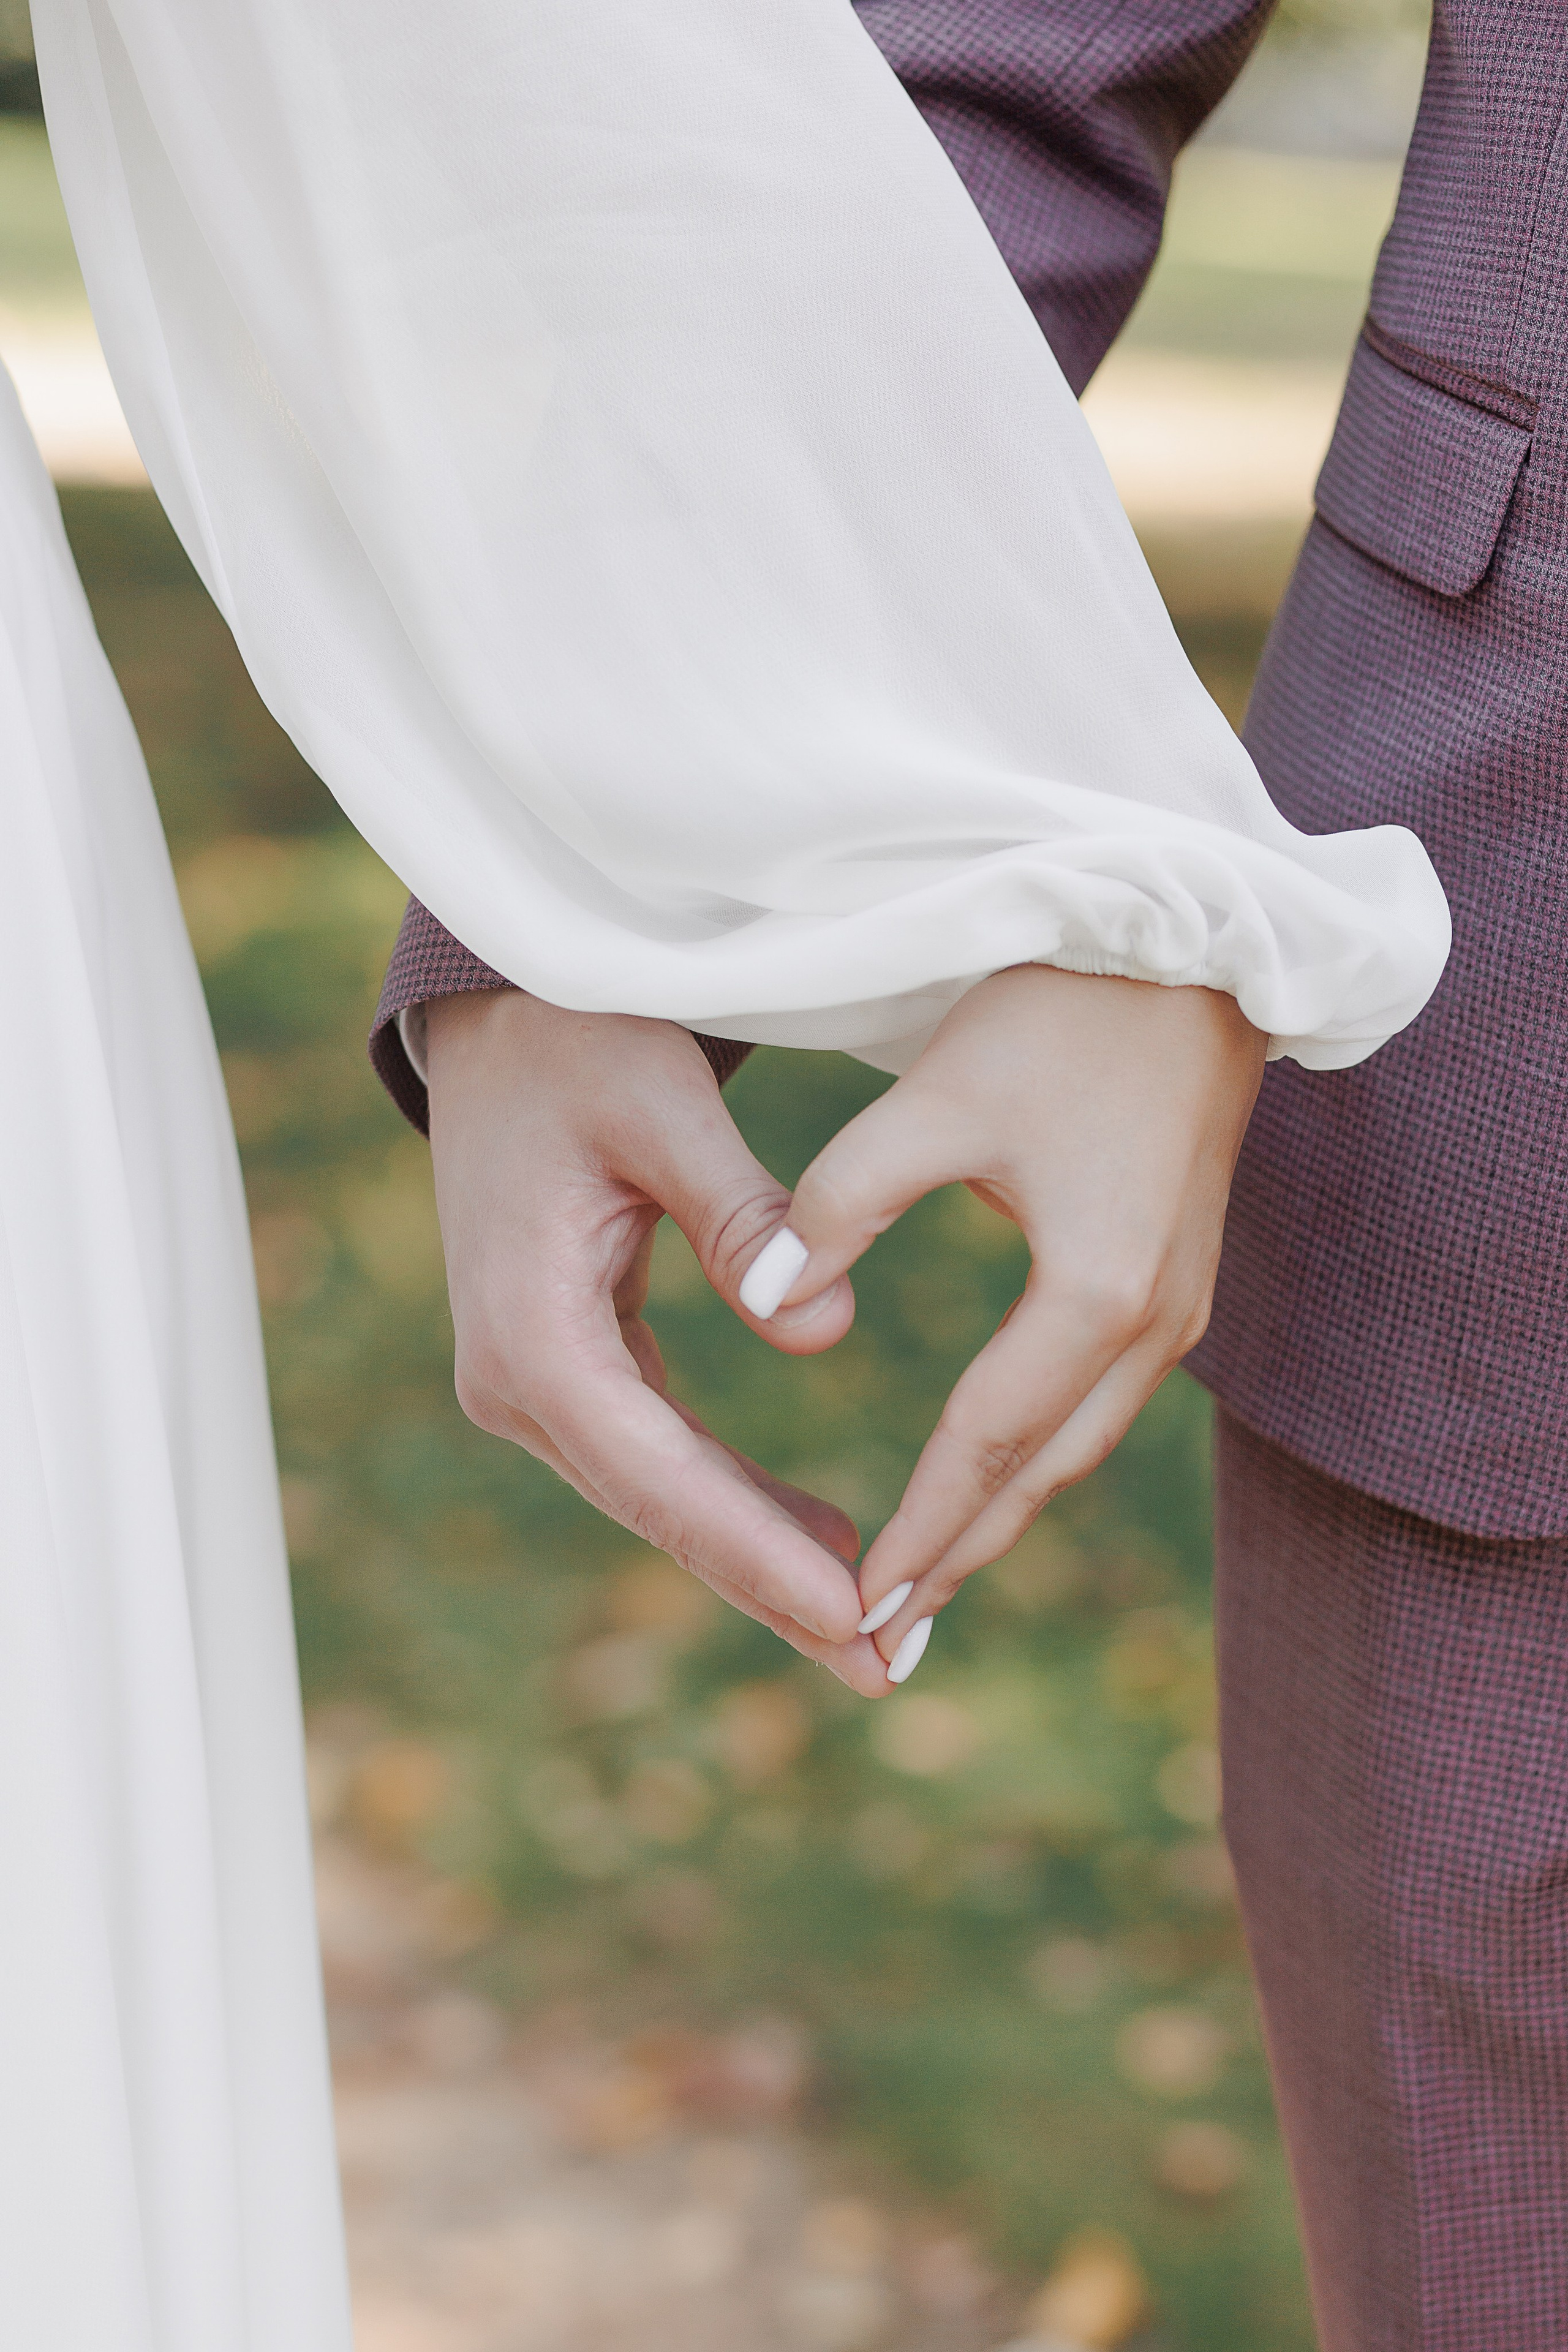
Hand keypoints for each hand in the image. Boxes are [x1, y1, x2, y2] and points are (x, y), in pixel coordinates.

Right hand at [423, 989, 891, 1694]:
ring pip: (663, 1497)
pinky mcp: (567, 1368)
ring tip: (871, 1630)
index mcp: (531, 1334)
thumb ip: (739, 1217)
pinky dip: (737, 1502)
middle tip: (884, 1671)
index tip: (854, 1615)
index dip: (757, 1552)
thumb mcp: (661, 1108)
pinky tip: (819, 1540)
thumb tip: (828, 1335)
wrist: (503, 1020)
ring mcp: (535, 1383)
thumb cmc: (581, 1044)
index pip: (661, 1472)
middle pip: (661, 1511)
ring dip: (762, 1560)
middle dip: (772, 1592)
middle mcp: (516, 1381)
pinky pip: (660, 1456)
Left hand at [755, 966, 1266, 1679]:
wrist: (1193, 947)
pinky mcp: (1175, 1275)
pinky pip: (1100, 1400)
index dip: (916, 1531)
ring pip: (1077, 1444)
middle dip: (960, 1558)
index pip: (984, 1447)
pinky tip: (994, 1475)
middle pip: (1043, 1474)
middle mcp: (1152, 1321)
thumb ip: (839, 1205)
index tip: (854, 1609)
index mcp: (1091, 1293)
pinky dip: (1038, 1454)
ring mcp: (1180, 1303)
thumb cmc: (1059, 1014)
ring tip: (928, 1581)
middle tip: (884, 1644)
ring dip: (1003, 1516)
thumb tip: (768, 1302)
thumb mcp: (932, 1102)